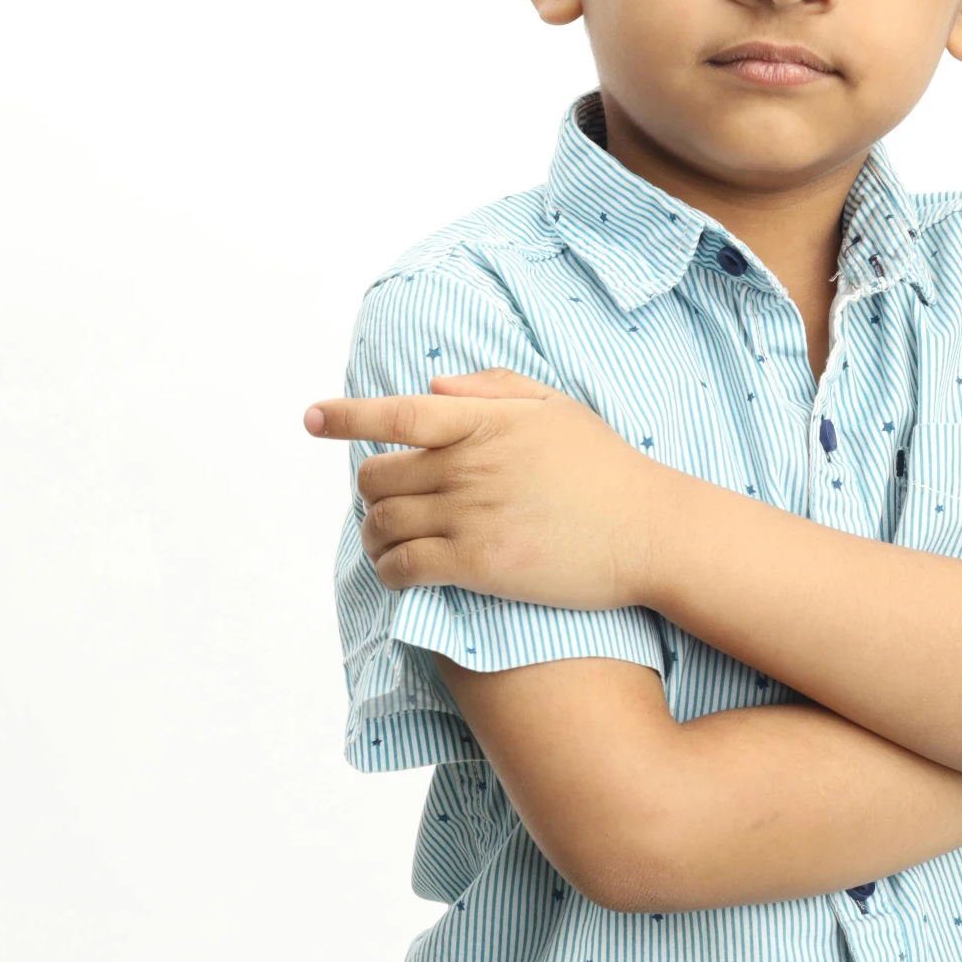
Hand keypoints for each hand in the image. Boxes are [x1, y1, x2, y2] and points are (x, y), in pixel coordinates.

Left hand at [304, 369, 680, 611]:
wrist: (649, 530)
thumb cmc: (606, 468)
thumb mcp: (556, 408)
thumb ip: (491, 389)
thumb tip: (429, 390)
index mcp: (485, 421)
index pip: (397, 414)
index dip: (347, 416)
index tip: (312, 418)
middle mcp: (469, 465)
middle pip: (379, 476)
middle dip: (370, 489)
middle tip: (381, 501)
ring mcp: (470, 516)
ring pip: (384, 524)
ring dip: (373, 533)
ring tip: (383, 539)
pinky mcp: (477, 565)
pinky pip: (404, 567)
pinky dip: (388, 570)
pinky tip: (397, 572)